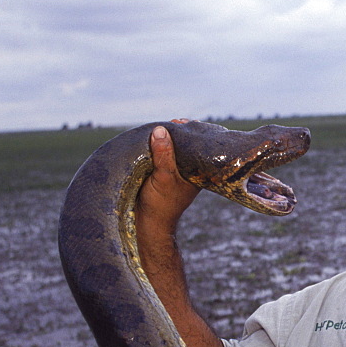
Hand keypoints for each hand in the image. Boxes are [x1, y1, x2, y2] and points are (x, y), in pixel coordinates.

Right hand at [135, 122, 199, 236]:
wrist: (147, 224)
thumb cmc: (161, 204)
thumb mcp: (164, 177)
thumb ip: (164, 155)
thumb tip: (161, 130)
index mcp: (196, 172)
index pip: (198, 146)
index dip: (192, 133)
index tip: (182, 122)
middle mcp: (186, 170)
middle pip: (185, 145)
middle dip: (178, 132)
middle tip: (173, 122)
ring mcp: (173, 171)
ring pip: (172, 149)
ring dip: (165, 138)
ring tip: (160, 127)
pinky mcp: (159, 172)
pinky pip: (159, 154)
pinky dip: (155, 145)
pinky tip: (151, 138)